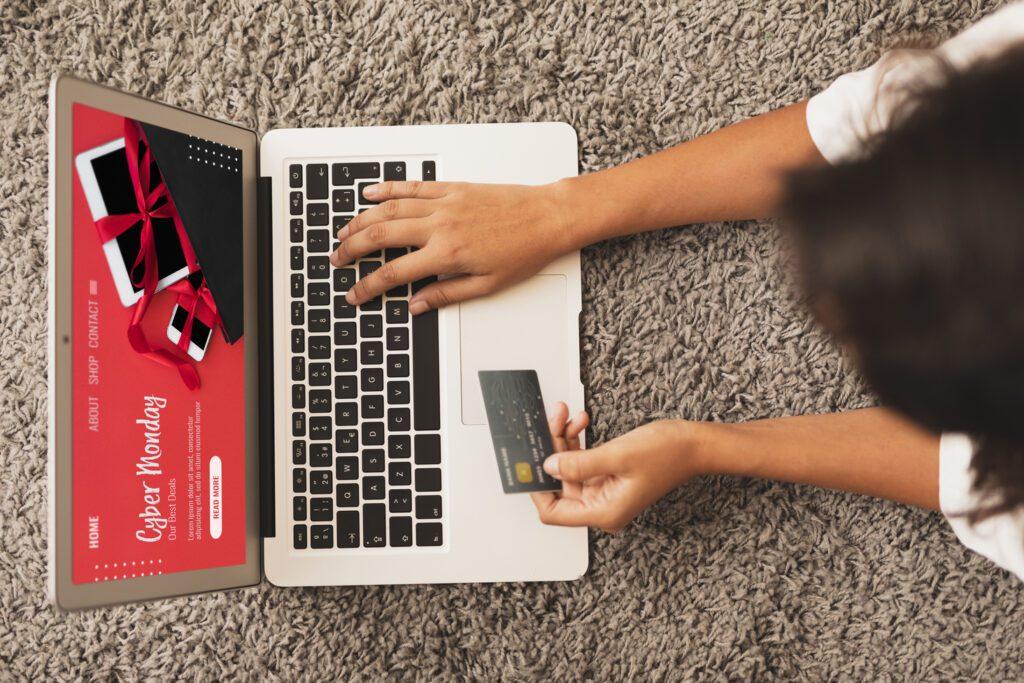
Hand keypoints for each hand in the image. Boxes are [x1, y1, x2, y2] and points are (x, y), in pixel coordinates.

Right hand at [329, 180, 574, 313]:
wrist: (547, 218)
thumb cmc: (524, 252)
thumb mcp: (486, 286)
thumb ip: (445, 294)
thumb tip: (415, 305)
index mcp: (447, 254)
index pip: (394, 274)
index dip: (368, 286)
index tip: (355, 294)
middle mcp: (440, 226)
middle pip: (380, 236)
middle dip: (352, 249)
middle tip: (336, 259)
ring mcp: (444, 203)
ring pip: (389, 208)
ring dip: (361, 219)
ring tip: (344, 232)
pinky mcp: (452, 188)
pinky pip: (411, 186)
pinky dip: (387, 188)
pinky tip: (370, 192)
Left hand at [531, 410, 704, 532]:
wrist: (695, 443)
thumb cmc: (668, 453)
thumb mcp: (618, 455)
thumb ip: (579, 464)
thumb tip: (548, 467)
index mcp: (604, 512)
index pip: (553, 512)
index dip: (536, 488)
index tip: (527, 462)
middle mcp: (602, 506)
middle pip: (558, 484)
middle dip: (550, 451)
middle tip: (549, 422)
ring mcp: (605, 490)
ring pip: (568, 467)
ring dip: (563, 440)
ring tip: (565, 415)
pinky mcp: (609, 475)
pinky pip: (582, 460)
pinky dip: (577, 440)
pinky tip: (579, 422)